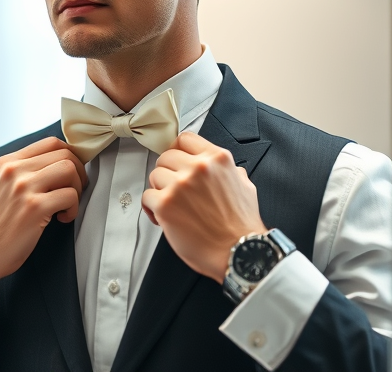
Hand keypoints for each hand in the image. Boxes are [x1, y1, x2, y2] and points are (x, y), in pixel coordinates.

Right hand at [0, 137, 85, 310]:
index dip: (71, 156)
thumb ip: (25, 171)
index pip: (52, 142)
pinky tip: (62, 218)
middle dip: (79, 173)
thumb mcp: (3, 187)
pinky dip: (73, 209)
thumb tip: (64, 162)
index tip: (72, 174)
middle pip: (65, 154)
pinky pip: (70, 196)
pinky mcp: (34, 208)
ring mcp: (23, 188)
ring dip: (77, 189)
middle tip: (74, 191)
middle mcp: (14, 170)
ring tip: (67, 205)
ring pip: (70, 170)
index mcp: (7, 162)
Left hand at [142, 132, 266, 283]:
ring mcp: (180, 185)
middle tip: (173, 189)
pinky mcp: (165, 205)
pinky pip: (147, 197)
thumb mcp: (245, 185)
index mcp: (218, 159)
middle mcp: (198, 168)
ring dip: (159, 190)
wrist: (240, 251)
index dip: (177, 150)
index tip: (175, 160)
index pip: (185, 139)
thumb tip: (218, 168)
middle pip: (166, 157)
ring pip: (154, 175)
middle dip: (167, 173)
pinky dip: (151, 208)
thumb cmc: (242, 225)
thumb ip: (228, 171)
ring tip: (171, 205)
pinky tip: (162, 217)